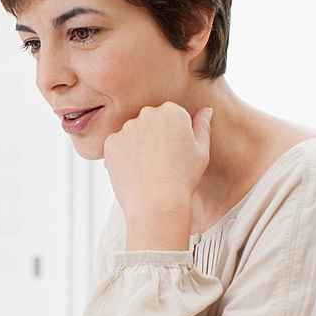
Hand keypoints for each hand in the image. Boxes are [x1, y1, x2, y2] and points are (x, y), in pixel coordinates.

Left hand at [102, 102, 212, 250]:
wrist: (157, 204)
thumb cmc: (183, 179)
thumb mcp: (201, 151)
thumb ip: (202, 127)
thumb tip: (205, 111)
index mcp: (172, 111)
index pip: (170, 115)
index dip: (172, 136)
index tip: (173, 153)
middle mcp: (147, 114)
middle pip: (149, 122)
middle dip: (153, 137)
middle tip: (160, 162)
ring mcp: (126, 128)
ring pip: (131, 134)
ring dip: (136, 147)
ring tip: (146, 170)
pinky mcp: (110, 143)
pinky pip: (116, 147)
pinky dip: (122, 157)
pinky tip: (133, 172)